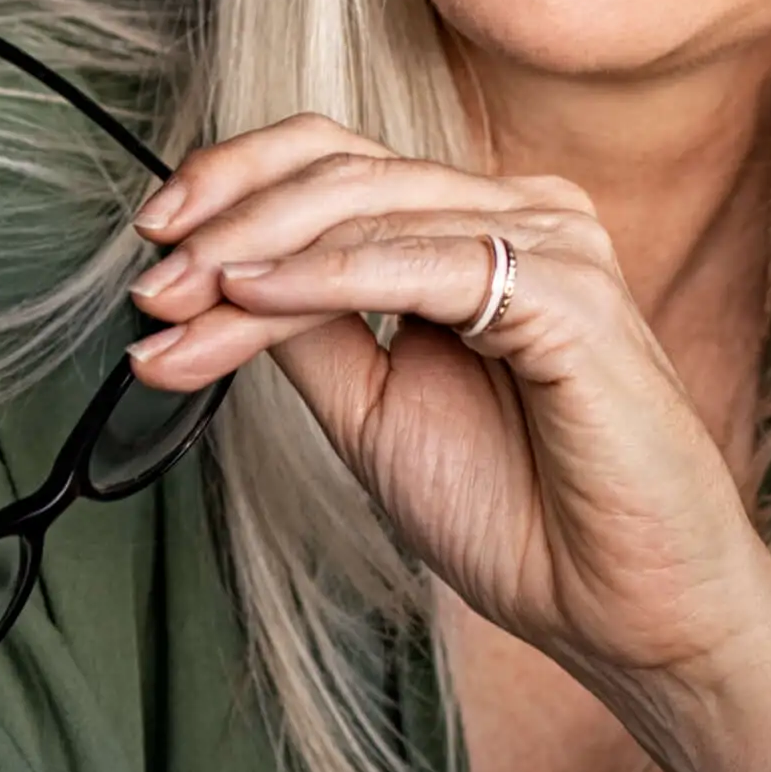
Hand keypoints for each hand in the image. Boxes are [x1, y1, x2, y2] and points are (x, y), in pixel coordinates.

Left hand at [121, 115, 770, 771]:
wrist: (623, 609)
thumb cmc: (522, 515)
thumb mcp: (375, 410)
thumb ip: (310, 334)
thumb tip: (211, 279)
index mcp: (480, 229)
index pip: (338, 162)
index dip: (233, 186)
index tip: (149, 249)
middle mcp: (522, 214)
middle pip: (341, 169)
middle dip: (222, 222)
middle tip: (147, 284)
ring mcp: (553, 242)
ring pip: (366, 209)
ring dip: (249, 254)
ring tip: (175, 302)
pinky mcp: (569, 293)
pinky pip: (424, 263)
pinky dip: (325, 274)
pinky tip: (251, 295)